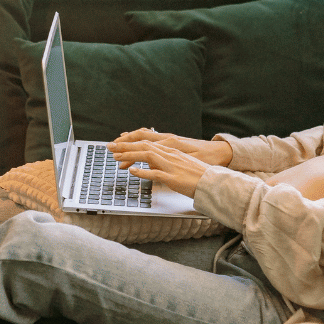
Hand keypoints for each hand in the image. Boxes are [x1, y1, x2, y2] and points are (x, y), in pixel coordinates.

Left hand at [107, 129, 232, 197]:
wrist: (213, 181)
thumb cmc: (198, 174)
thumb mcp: (180, 163)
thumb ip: (165, 161)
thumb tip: (151, 164)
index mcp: (171, 150)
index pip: (147, 142)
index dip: (131, 142)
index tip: (118, 144)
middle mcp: (170, 154)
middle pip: (143, 146)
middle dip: (124, 146)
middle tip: (109, 147)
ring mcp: (171, 165)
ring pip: (147, 156)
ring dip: (130, 155)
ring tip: (116, 157)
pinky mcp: (173, 177)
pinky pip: (156, 173)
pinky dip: (143, 172)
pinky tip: (133, 171)